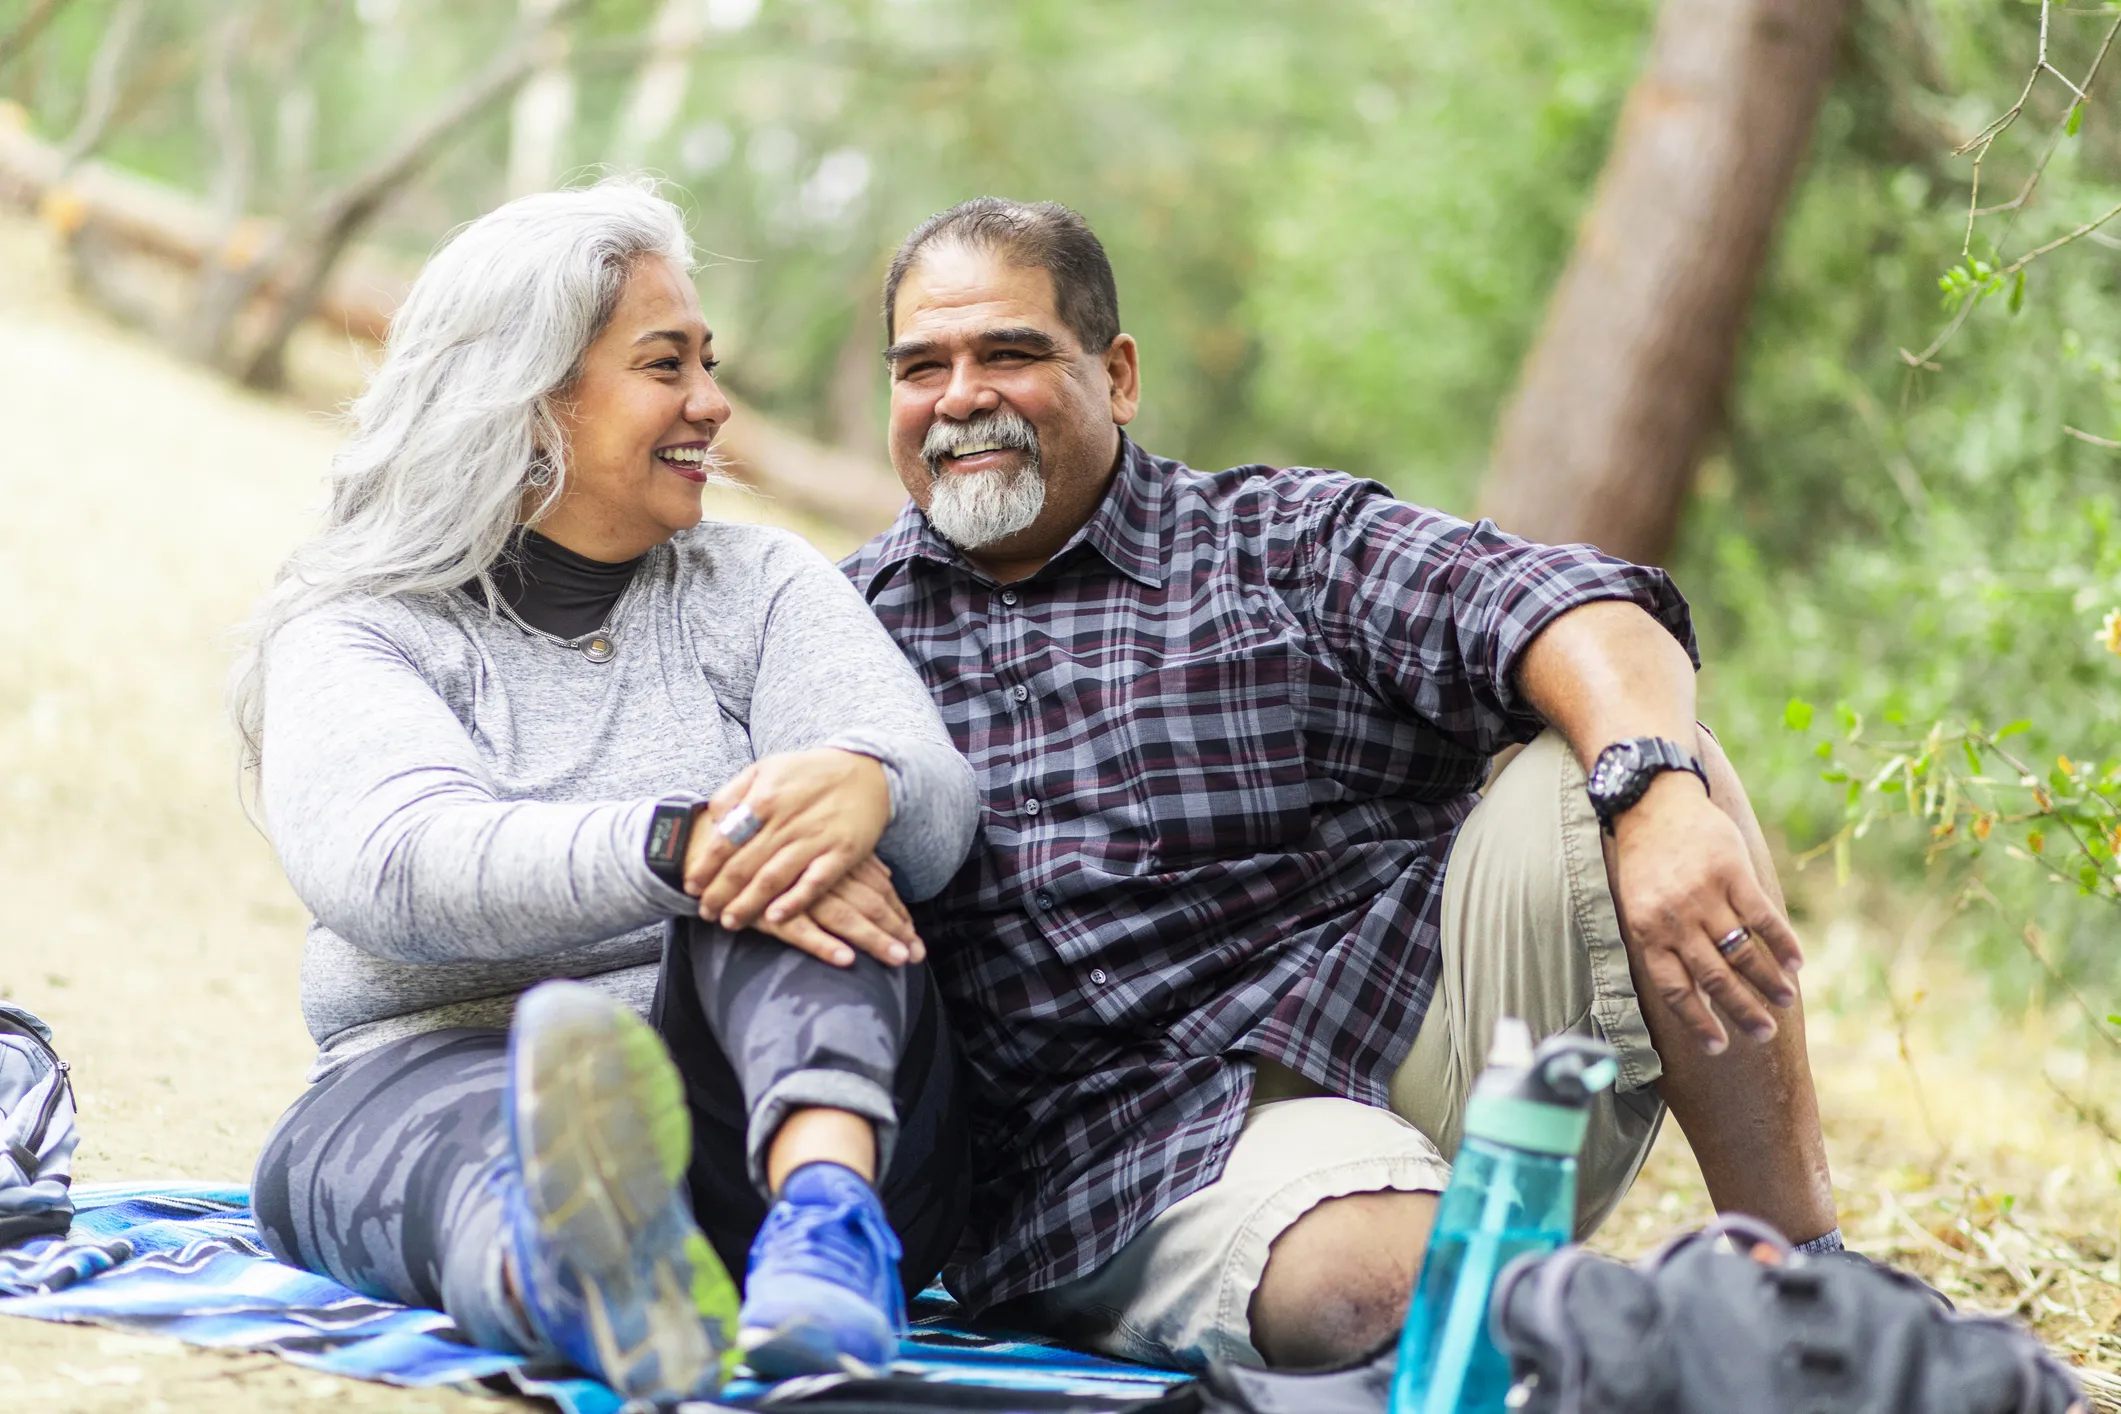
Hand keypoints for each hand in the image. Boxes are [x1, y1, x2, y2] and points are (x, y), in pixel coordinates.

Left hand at [684, 748, 891, 931]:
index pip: (725, 840)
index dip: (705, 866)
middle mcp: (787, 820)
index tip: (691, 886)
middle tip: (705, 912)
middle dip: (719, 893)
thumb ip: (735, 792)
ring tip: (729, 922)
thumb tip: (712, 818)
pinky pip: (815, 883)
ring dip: (747, 904)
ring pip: (773, 877)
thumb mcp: (767, 768)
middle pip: (744, 864)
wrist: (867, 771)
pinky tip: (775, 918)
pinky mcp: (842, 853)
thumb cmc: (810, 773)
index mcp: (765, 797)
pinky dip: (794, 901)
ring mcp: (816, 838)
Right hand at [749, 855, 925, 968]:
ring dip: (873, 940)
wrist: (711, 844)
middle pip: (869, 903)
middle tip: (917, 954)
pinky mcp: (768, 910)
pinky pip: (801, 931)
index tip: (914, 934)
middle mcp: (821, 871)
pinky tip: (846, 960)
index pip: (877, 886)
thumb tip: (887, 873)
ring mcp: (796, 891)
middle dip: (896, 930)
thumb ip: (850, 857)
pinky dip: (824, 945)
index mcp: (833, 855)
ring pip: (845, 917)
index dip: (898, 911)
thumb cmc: (768, 843)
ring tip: (897, 959)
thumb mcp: (814, 841)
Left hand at [1609, 773, 1802, 1055]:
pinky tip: (1796, 962)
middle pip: (1714, 978)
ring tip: (1785, 1001)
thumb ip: (1662, 945)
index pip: (1675, 990)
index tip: (1720, 1049)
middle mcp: (1675, 919)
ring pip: (1742, 951)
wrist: (1652, 803)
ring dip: (1768, 982)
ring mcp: (1704, 895)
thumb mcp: (1638, 905)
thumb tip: (1693, 994)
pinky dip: (1782, 943)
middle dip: (1741, 1011)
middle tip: (1764, 1034)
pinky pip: (1762, 917)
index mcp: (1647, 932)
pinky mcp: (1732, 872)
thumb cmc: (1646, 862)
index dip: (1699, 1022)